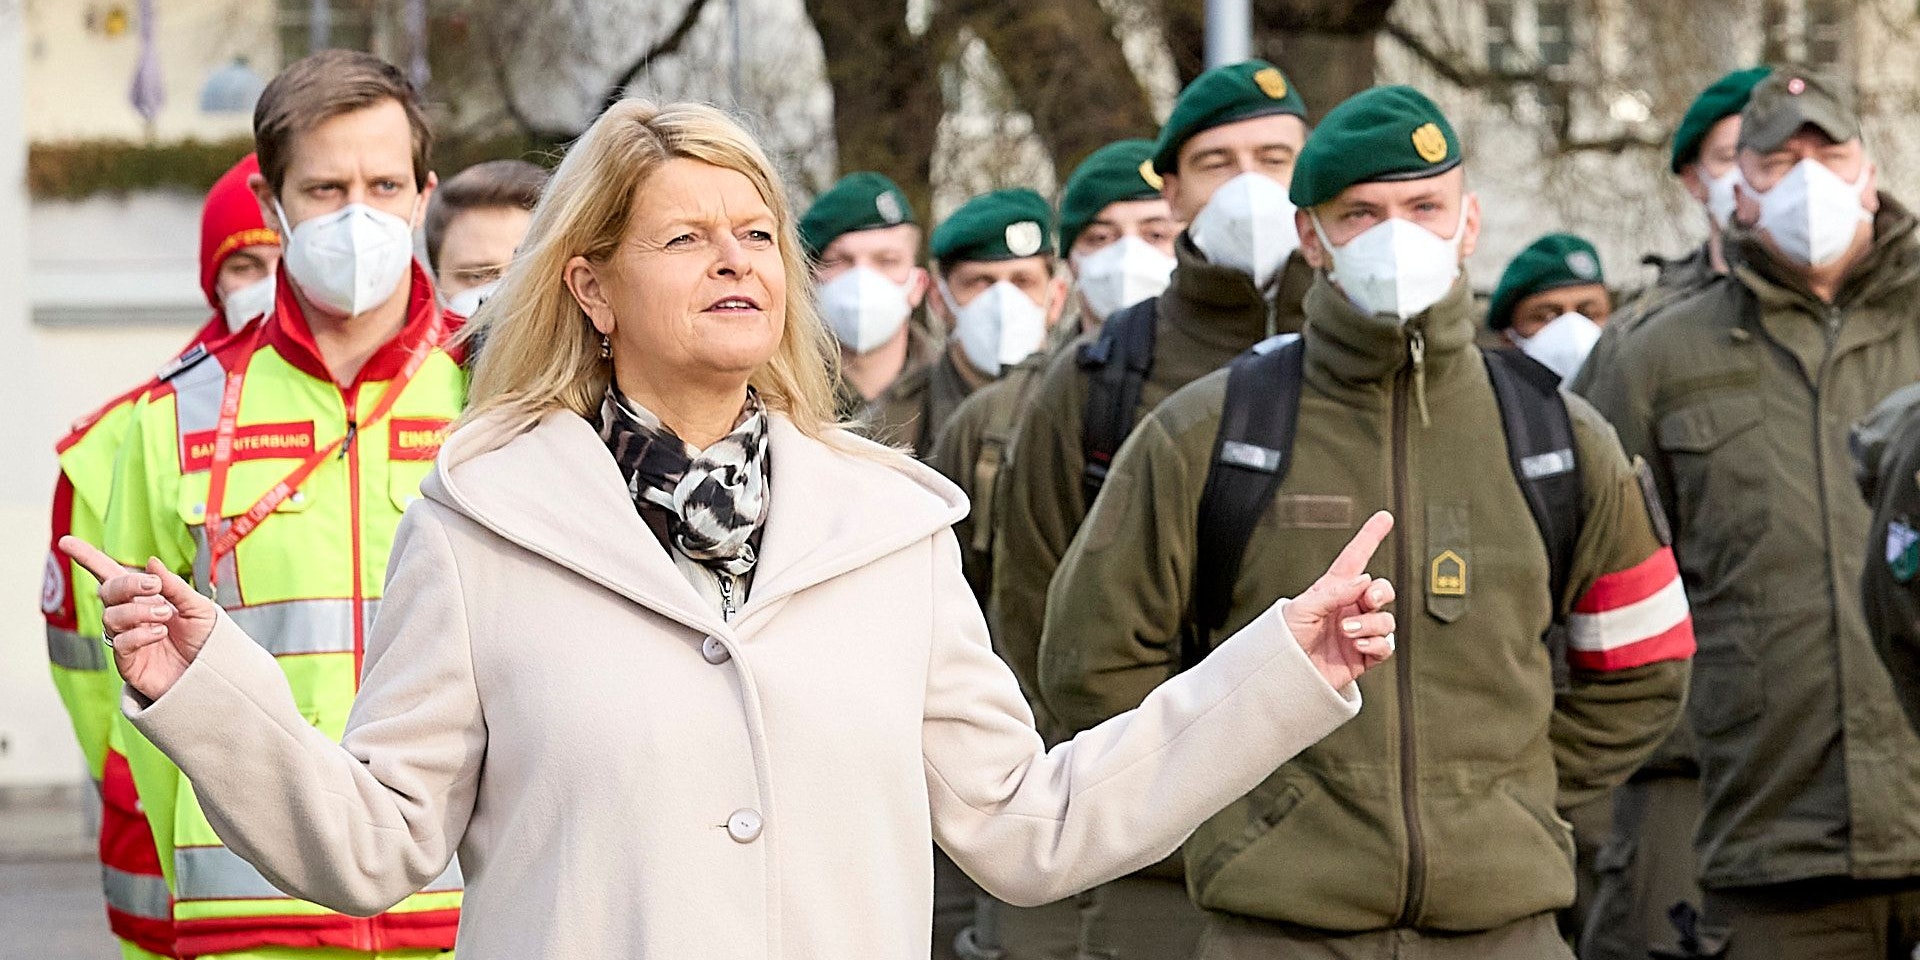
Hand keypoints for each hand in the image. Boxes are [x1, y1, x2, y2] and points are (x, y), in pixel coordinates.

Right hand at [61, 537, 216, 701]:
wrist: (216, 675)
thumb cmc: (207, 640)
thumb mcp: (199, 607)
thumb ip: (176, 586)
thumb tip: (151, 563)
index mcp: (146, 597)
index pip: (111, 574)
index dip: (88, 558)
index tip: (66, 542)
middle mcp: (131, 616)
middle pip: (108, 591)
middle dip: (127, 584)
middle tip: (154, 587)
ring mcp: (126, 638)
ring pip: (111, 616)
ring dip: (137, 612)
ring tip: (165, 616)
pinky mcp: (128, 662)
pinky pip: (120, 643)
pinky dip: (139, 634)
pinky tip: (160, 633)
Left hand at [1281, 511, 1396, 689]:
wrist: (1283, 675)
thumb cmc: (1283, 639)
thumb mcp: (1302, 607)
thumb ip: (1335, 593)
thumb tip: (1366, 580)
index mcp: (1333, 591)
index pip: (1355, 559)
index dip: (1370, 537)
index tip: (1385, 517)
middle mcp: (1349, 609)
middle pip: (1382, 591)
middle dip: (1381, 592)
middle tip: (1368, 598)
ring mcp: (1359, 632)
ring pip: (1386, 620)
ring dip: (1371, 623)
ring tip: (1348, 630)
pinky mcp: (1364, 656)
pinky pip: (1386, 646)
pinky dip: (1376, 644)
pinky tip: (1358, 645)